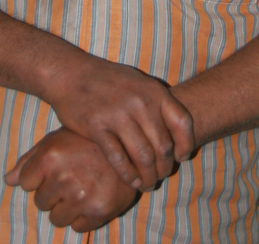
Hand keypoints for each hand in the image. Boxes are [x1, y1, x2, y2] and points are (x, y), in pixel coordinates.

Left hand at [4, 127, 138, 232]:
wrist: (130, 145)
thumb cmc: (88, 140)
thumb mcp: (57, 139)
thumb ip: (30, 160)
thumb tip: (7, 180)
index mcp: (51, 155)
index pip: (26, 183)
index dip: (38, 178)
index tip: (53, 169)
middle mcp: (64, 177)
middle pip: (41, 203)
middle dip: (52, 193)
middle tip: (71, 177)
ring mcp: (82, 196)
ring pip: (57, 219)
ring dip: (66, 207)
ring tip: (81, 187)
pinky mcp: (99, 211)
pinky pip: (77, 227)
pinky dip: (82, 217)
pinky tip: (93, 197)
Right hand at [45, 54, 193, 190]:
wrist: (72, 74)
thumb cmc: (108, 81)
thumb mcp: (138, 83)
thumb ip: (157, 104)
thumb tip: (176, 135)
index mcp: (154, 91)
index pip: (183, 123)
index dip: (186, 145)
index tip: (181, 157)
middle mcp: (140, 103)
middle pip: (163, 147)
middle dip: (164, 168)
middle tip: (159, 176)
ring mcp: (119, 115)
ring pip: (144, 157)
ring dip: (148, 177)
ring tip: (146, 184)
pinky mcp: (98, 127)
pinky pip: (119, 159)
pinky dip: (128, 175)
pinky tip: (130, 180)